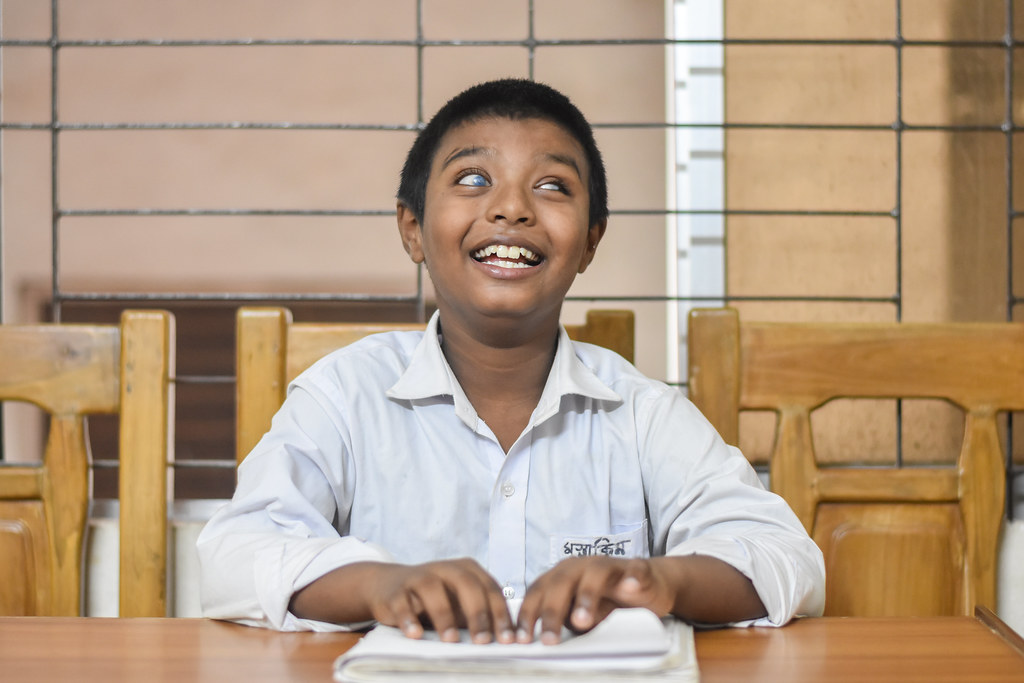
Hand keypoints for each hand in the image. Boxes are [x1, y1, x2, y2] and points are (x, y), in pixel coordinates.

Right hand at [365, 558, 514, 643]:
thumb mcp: (461, 605)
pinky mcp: (397, 590)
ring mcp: (420, 576)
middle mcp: (446, 568)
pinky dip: (408, 618)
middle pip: (466, 584)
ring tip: (450, 640)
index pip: (490, 589)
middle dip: (477, 613)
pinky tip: (415, 635)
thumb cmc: (436, 599)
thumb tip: (506, 640)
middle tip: (482, 641)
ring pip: (432, 589)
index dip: (500, 614)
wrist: (391, 586)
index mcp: (468, 570)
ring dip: (443, 614)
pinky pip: (402, 602)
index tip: (507, 639)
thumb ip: (481, 617)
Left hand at [515, 556, 675, 644]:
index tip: (522, 638)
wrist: (648, 585)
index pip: (539, 590)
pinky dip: (632, 578)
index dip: (528, 613)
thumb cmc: (609, 600)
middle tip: (550, 639)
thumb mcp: (583, 614)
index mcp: (563, 576)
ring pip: (595, 573)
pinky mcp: (637, 569)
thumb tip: (552, 638)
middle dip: (553, 612)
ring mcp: (610, 565)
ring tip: (582, 621)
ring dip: (586, 596)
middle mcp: (582, 566)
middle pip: (562, 582)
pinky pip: (634, 570)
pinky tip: (631, 587)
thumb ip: (569, 620)